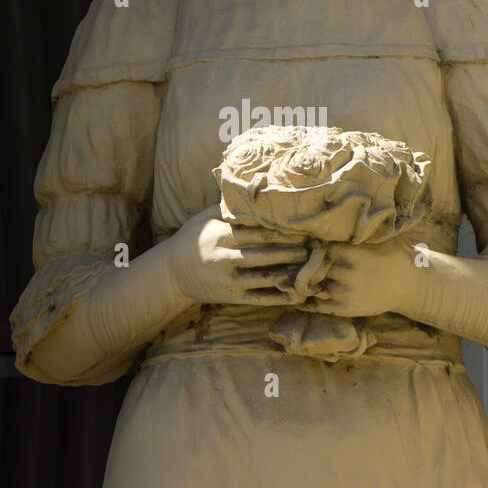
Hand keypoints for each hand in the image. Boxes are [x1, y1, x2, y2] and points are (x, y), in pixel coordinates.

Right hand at [167, 205, 310, 307]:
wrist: (171, 272)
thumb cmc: (193, 238)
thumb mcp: (205, 218)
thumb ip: (229, 208)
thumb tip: (254, 189)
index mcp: (220, 235)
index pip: (257, 232)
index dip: (282, 231)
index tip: (303, 228)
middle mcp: (224, 257)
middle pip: (264, 253)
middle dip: (291, 251)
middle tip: (316, 247)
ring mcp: (228, 279)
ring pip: (264, 277)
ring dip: (289, 273)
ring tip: (312, 268)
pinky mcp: (230, 296)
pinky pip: (258, 298)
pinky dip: (278, 296)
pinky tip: (296, 294)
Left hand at [305, 236, 422, 318]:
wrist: (410, 286)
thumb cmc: (395, 256)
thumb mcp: (382, 238)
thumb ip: (362, 230)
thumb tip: (344, 211)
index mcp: (354, 254)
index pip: (321, 248)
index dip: (316, 246)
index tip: (315, 245)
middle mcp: (348, 274)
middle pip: (315, 266)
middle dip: (311, 263)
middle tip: (304, 260)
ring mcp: (345, 293)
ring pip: (314, 285)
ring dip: (308, 280)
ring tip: (303, 275)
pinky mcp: (345, 309)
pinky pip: (318, 305)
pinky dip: (308, 299)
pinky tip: (305, 293)